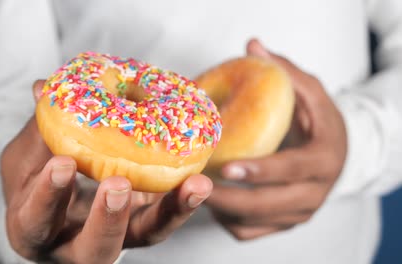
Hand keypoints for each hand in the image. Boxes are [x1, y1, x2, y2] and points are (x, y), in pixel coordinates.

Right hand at [0, 81, 212, 262]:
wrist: (57, 195)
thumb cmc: (35, 176)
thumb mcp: (27, 156)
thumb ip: (36, 129)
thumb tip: (41, 89)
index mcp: (34, 227)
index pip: (36, 220)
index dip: (49, 196)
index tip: (63, 163)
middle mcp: (76, 244)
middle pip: (95, 250)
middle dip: (107, 220)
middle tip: (118, 185)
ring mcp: (118, 236)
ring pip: (145, 237)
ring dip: (169, 213)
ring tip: (194, 185)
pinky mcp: (144, 224)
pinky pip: (166, 219)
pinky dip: (182, 203)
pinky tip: (199, 182)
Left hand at [205, 39, 346, 239]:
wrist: (337, 154)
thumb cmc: (318, 120)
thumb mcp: (309, 91)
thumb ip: (284, 70)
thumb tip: (252, 44)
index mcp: (323, 159)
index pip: (290, 170)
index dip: (260, 170)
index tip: (226, 167)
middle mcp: (315, 193)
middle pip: (267, 206)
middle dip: (227, 198)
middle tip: (193, 184)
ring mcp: (299, 214)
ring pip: (255, 223)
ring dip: (221, 210)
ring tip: (193, 190)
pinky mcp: (284, 224)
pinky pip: (250, 233)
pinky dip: (227, 221)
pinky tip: (210, 201)